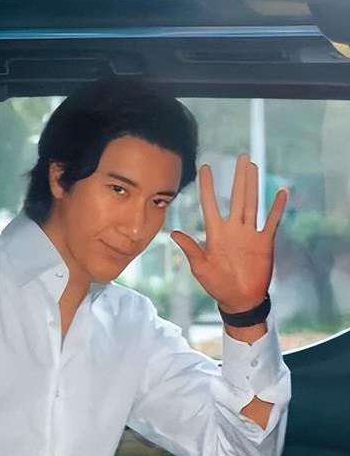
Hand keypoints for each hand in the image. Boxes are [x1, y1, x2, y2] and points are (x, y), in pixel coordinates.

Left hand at [171, 154, 287, 313]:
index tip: (205, 168)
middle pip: (236, 198)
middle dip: (238, 178)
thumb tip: (174, 233)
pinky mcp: (264, 242)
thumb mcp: (201, 267)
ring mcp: (250, 234)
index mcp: (216, 233)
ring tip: (253, 167)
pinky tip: (281, 192)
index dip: (207, 187)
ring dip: (253, 186)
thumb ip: (191, 248)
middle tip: (240, 156)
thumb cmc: (217, 284)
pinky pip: (271, 221)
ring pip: (252, 204)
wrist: (239, 299)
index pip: (210, 205)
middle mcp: (233, 229)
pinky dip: (276, 208)